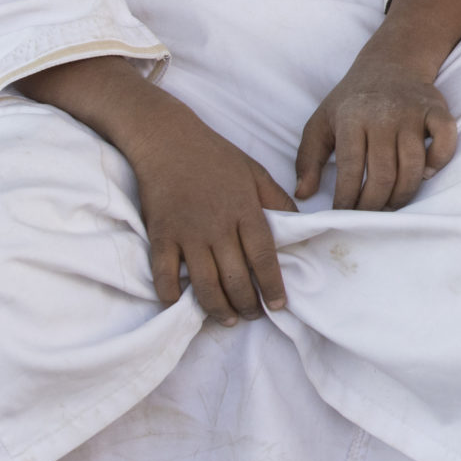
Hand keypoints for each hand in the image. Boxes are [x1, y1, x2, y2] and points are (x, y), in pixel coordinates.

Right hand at [123, 105, 298, 323]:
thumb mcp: (256, 172)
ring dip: (218, 307)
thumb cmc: (216, 156)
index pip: (263, 256)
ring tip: (229, 319)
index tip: (280, 304)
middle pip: (235, 276)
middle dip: (247, 303)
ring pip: (204, 283)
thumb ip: (276, 200)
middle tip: (254, 316)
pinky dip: (171, 295)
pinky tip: (181, 306)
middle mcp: (218, 226)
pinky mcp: (160, 236)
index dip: (272, 284)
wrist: (168, 140)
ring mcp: (187, 233)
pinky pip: (164, 274)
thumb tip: (299, 225)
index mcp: (245, 210)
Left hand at [294, 0, 460, 210]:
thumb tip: (303, 194)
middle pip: (383, 174)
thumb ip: (307, 159)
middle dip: (375, 204)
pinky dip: (439, 161)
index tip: (343, 213)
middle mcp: (384, 115)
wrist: (391, 62)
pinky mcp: (437, 110)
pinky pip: (445, 140)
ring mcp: (413, 113)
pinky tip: (426, 173)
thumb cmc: (352, 100)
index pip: (351, 170)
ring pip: (413, 166)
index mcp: (352, 119)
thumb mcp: (320, 122)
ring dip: (403, 194)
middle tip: (369, 214)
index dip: (347, 199)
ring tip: (391, 203)